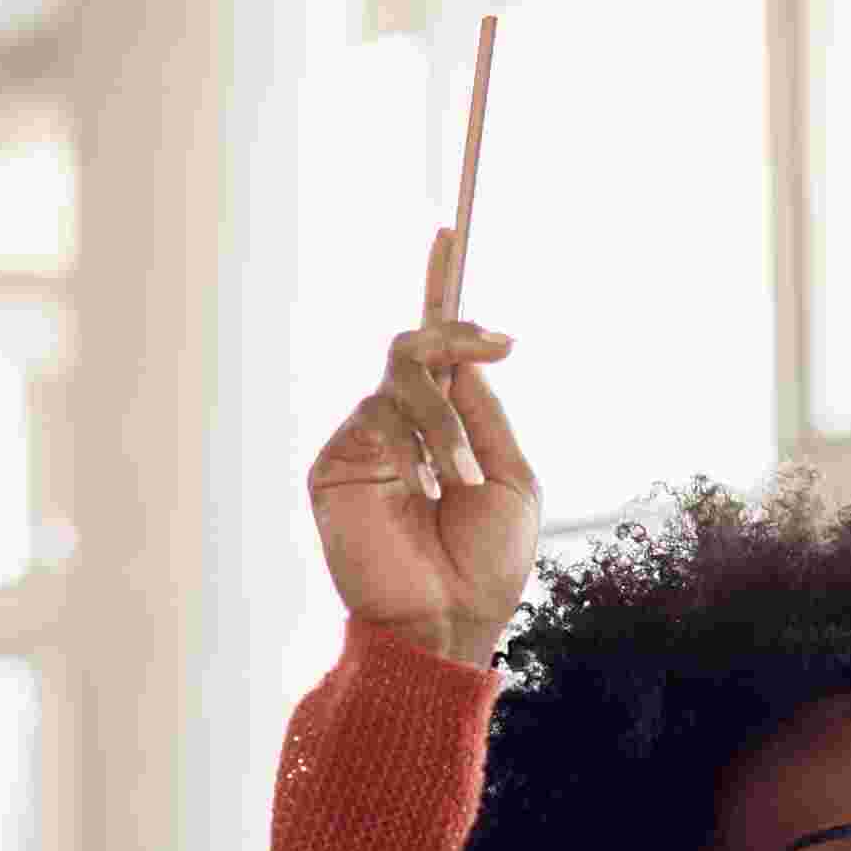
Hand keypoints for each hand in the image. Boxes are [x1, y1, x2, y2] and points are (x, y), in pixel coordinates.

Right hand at [306, 285, 534, 670]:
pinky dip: (412, 446)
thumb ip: (484, 412)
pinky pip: (376, 417)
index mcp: (446, 425)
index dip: (440, 286)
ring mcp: (366, 441)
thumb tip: (464, 354)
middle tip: (500, 346)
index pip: (437, 346)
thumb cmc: (486, 563)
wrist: (448, 621)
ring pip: (401, 376)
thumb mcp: (511, 475)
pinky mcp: (338, 464)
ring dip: (445, 422)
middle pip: (417, 343)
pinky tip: (423, 489)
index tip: (451, 230)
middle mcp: (401, 425)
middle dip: (458, 337)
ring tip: (460, 480)